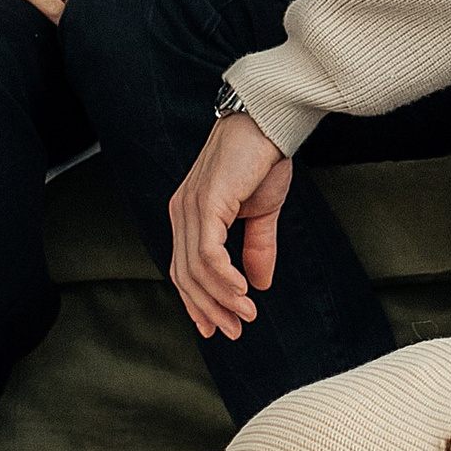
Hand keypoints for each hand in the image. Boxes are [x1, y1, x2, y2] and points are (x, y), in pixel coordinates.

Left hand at [168, 107, 292, 338]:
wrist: (269, 121)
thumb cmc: (263, 158)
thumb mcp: (262, 212)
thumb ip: (257, 247)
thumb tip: (258, 284)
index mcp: (189, 214)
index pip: (183, 269)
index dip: (197, 302)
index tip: (217, 327)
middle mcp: (181, 212)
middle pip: (185, 275)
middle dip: (209, 308)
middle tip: (235, 330)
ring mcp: (189, 207)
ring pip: (196, 269)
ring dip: (222, 298)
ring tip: (246, 315)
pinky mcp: (205, 203)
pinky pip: (208, 253)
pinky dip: (223, 277)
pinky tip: (242, 292)